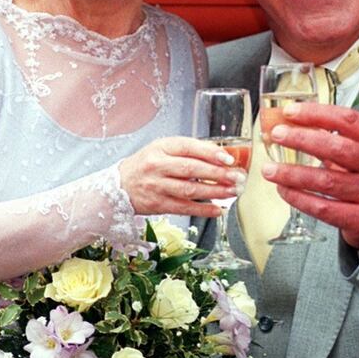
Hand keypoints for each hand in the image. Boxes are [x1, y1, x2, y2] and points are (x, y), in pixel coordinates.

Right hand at [119, 137, 244, 217]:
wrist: (120, 185)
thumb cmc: (147, 164)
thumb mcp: (163, 149)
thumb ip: (189, 150)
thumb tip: (220, 156)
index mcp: (161, 148)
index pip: (188, 147)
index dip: (210, 153)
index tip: (228, 159)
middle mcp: (158, 166)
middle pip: (191, 169)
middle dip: (218, 174)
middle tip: (237, 177)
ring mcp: (157, 187)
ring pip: (189, 190)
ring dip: (214, 192)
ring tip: (232, 192)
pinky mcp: (159, 205)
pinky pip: (184, 208)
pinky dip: (203, 209)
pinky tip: (218, 209)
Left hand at [263, 102, 358, 253]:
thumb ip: (335, 140)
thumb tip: (290, 125)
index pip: (349, 120)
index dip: (317, 113)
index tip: (290, 111)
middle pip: (338, 148)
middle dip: (302, 139)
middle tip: (277, 135)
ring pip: (326, 180)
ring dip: (292, 173)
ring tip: (269, 169)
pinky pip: (324, 207)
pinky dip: (299, 198)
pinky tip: (284, 190)